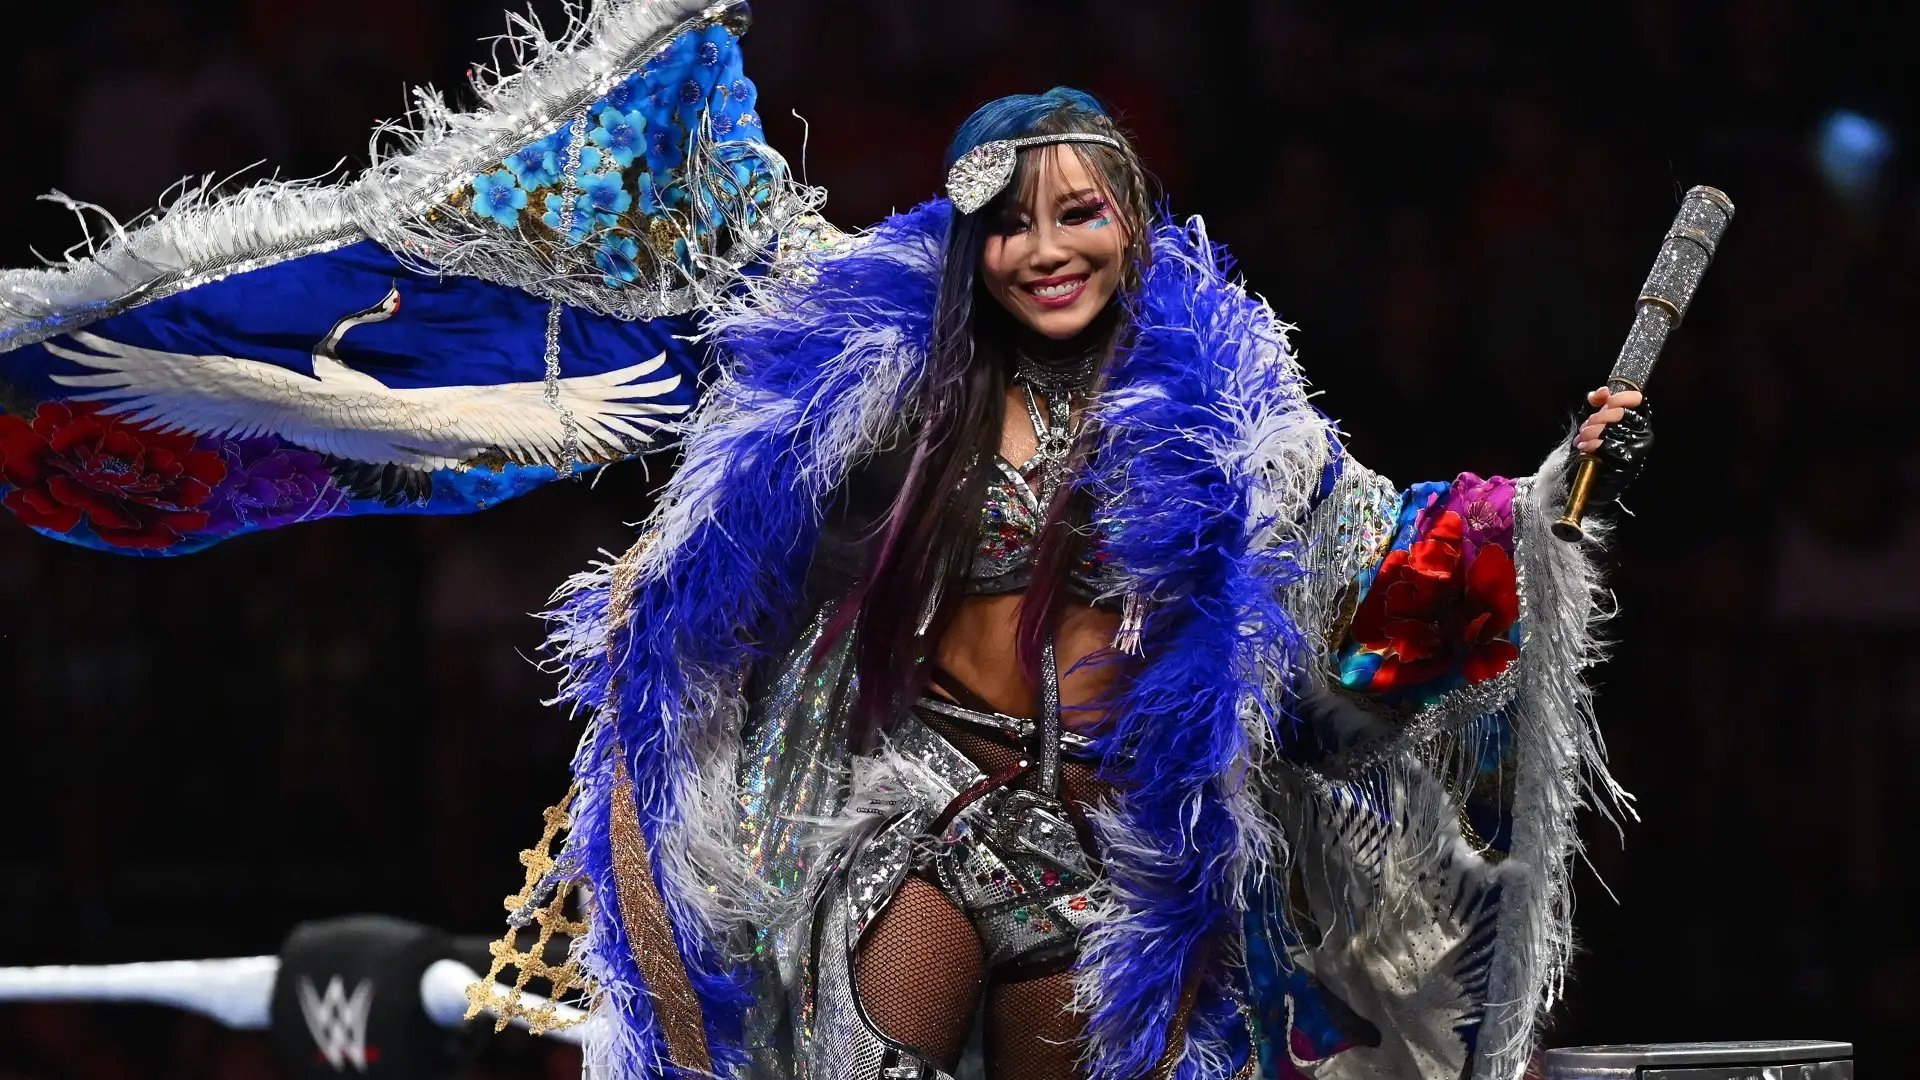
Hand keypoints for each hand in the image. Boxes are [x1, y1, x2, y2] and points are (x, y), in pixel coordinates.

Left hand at [1573, 385, 1652, 503]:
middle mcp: (1642, 433)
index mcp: (1638, 419)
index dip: (1620, 397)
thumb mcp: (1593, 418)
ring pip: (1613, 430)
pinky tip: (1584, 446)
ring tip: (1582, 436)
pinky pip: (1608, 447)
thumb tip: (1603, 391)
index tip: (1606, 402)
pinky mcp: (1627, 462)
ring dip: (1591, 431)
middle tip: (1586, 425)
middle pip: (1621, 413)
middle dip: (1598, 417)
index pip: (1637, 400)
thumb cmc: (1594, 444)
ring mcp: (1637, 448)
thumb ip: (1597, 401)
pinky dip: (1591, 445)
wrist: (1590, 476)